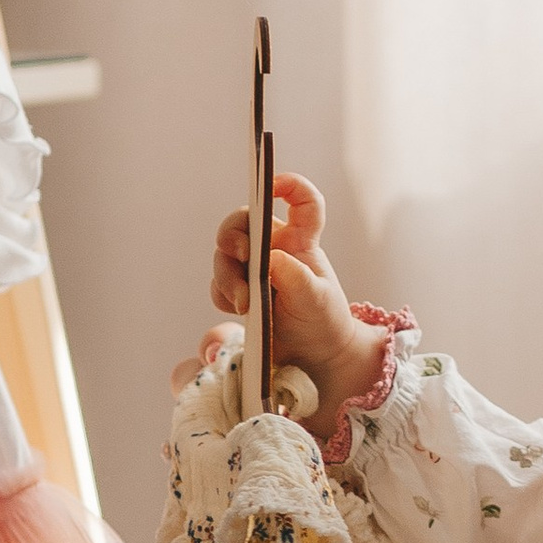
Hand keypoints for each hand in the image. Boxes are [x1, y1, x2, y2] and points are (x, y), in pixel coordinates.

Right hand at [206, 170, 386, 435]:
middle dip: (233, 235)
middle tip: (241, 254)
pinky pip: (219, 284)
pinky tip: (236, 309)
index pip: (302, 202)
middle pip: (242, 224)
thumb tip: (267, 258)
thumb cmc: (322, 321)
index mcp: (301, 240)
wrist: (314, 356)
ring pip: (225, 255)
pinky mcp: (239, 291)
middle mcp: (275, 248)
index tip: (272, 186)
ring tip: (243, 301)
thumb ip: (294, 276)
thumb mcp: (316, 298)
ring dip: (227, 274)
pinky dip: (222, 294)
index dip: (290, 186)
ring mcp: (253, 269)